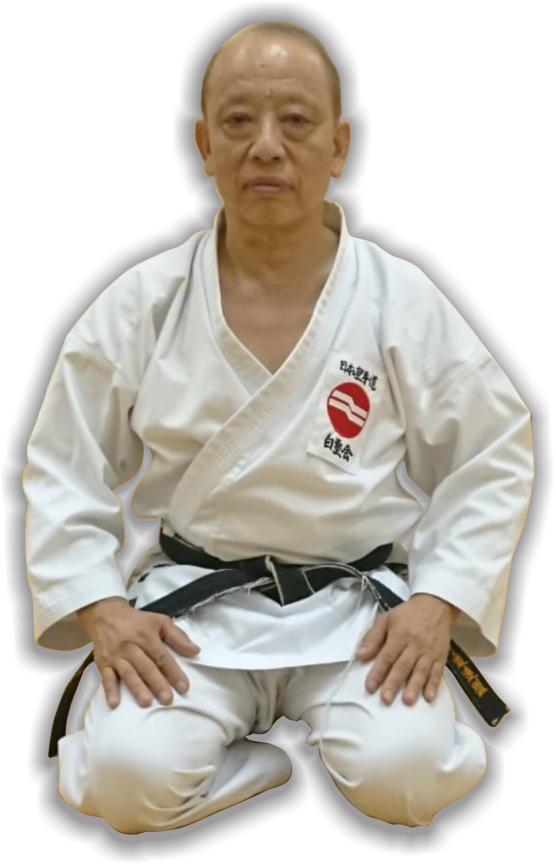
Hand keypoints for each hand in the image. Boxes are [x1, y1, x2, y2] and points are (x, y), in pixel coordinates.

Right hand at [76, 597, 199, 709]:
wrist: (105, 614)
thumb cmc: (137, 621)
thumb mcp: (160, 621)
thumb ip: (178, 637)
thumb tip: (195, 651)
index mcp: (147, 637)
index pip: (162, 657)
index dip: (174, 672)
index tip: (184, 687)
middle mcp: (131, 647)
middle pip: (146, 667)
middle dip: (157, 684)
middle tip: (168, 700)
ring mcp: (116, 656)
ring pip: (128, 673)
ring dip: (137, 688)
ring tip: (146, 702)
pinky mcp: (102, 663)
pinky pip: (105, 677)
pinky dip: (109, 690)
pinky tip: (114, 704)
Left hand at [356, 593, 458, 705]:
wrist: (436, 605)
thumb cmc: (408, 614)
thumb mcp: (386, 619)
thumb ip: (373, 638)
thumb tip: (359, 655)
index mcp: (399, 634)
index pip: (387, 656)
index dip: (378, 671)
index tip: (370, 687)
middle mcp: (415, 644)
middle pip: (402, 665)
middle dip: (394, 683)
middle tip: (386, 699)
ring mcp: (429, 652)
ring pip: (420, 671)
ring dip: (414, 686)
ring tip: (407, 701)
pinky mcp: (441, 656)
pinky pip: (438, 672)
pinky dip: (434, 685)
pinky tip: (429, 697)